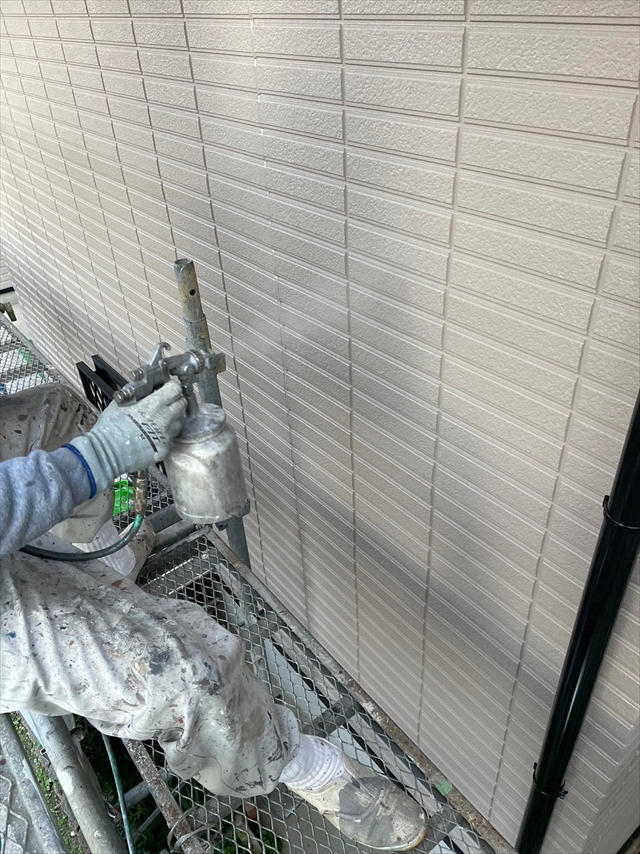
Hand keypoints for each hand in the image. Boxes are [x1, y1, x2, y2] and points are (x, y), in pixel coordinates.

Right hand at [69, 379, 186, 491]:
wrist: (106, 454)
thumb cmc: (110, 429)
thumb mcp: (120, 403)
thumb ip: (135, 392)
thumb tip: (143, 383)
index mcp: (153, 405)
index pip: (175, 389)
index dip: (171, 387)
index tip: (167, 388)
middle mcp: (164, 419)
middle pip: (182, 404)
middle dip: (174, 400)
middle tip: (164, 402)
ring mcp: (166, 435)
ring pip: (179, 421)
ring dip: (172, 418)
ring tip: (158, 419)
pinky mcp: (165, 449)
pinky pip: (172, 437)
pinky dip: (166, 434)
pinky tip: (154, 434)